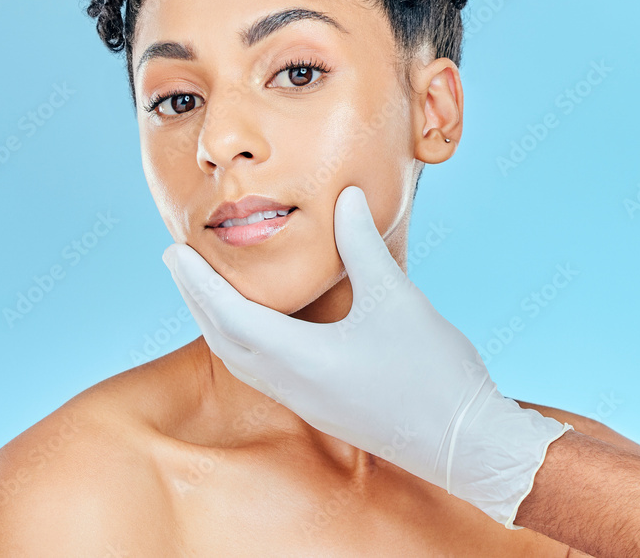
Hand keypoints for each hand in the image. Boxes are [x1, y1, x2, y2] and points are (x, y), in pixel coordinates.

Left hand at [161, 184, 569, 527]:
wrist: (466, 444)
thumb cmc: (432, 373)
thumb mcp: (396, 297)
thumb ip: (362, 245)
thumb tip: (345, 195)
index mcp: (300, 359)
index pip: (229, 315)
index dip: (198, 282)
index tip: (173, 252)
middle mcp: (292, 386)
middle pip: (225, 339)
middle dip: (196, 299)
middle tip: (177, 263)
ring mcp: (306, 402)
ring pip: (240, 360)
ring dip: (216, 322)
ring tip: (205, 290)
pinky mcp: (322, 409)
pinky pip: (262, 373)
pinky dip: (242, 343)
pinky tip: (255, 328)